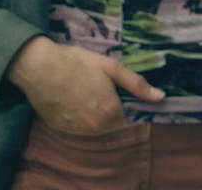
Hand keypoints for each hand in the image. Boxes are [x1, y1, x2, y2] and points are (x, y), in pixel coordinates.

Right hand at [7, 36, 162, 132]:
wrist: (40, 68)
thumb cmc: (77, 63)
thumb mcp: (110, 68)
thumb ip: (136, 84)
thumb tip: (160, 97)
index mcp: (111, 112)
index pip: (128, 127)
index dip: (127, 118)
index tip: (124, 108)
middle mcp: (96, 128)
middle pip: (112, 134)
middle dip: (113, 124)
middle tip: (105, 106)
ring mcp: (78, 133)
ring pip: (96, 137)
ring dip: (98, 129)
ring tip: (91, 107)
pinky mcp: (62, 132)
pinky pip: (78, 136)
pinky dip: (81, 129)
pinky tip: (76, 112)